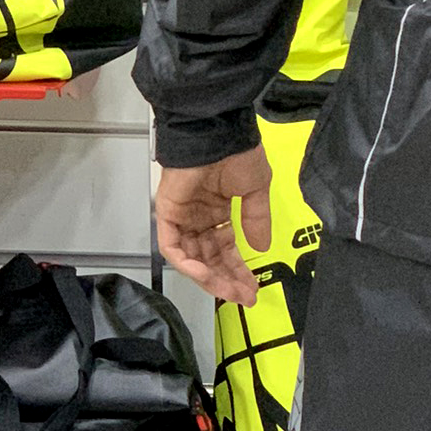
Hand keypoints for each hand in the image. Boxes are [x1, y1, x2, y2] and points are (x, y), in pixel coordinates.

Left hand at [154, 149, 272, 303]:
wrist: (217, 133)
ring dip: (211, 277)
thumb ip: (257, 220)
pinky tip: (206, 274)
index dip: (239, 271)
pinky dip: (187, 264)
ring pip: (192, 259)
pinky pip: (173, 248)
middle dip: (228, 280)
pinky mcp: (168, 214)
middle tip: (245, 296)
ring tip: (231, 290)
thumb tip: (262, 247)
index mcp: (218, 212)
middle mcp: (199, 218)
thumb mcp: (256, 190)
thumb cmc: (237, 153)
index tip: (253, 289)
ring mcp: (182, 218)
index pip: (227, 250)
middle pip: (210, 260)